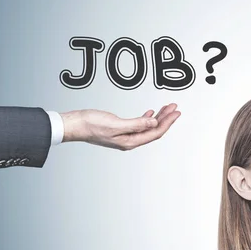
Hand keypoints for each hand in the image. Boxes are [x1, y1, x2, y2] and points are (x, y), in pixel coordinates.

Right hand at [60, 103, 180, 149]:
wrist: (74, 124)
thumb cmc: (90, 124)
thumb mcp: (116, 123)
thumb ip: (136, 124)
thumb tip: (153, 122)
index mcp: (130, 141)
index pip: (155, 132)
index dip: (167, 122)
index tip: (176, 112)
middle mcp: (129, 140)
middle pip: (154, 129)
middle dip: (166, 118)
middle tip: (175, 108)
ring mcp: (125, 135)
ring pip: (147, 126)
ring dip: (158, 117)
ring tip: (167, 108)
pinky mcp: (120, 129)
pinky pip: (139, 124)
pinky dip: (147, 117)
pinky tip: (151, 113)